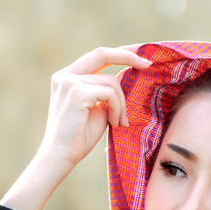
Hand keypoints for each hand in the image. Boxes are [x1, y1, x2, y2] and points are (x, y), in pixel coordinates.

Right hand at [1, 46, 150, 209]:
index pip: (97, 56)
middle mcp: (65, 75)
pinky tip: (114, 123)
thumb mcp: (97, 108)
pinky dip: (117, 108)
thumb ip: (107, 92)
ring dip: (122, 103)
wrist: (61, 156)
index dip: (120, 53)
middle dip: (129, 55)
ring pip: (111, 82)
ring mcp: (69, 82)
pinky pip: (110, 93)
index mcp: (67, 77)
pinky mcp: (77, 92)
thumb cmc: (79, 137)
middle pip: (102, 54)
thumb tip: (127, 79)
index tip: (140, 56)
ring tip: (120, 122)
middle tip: (149, 63)